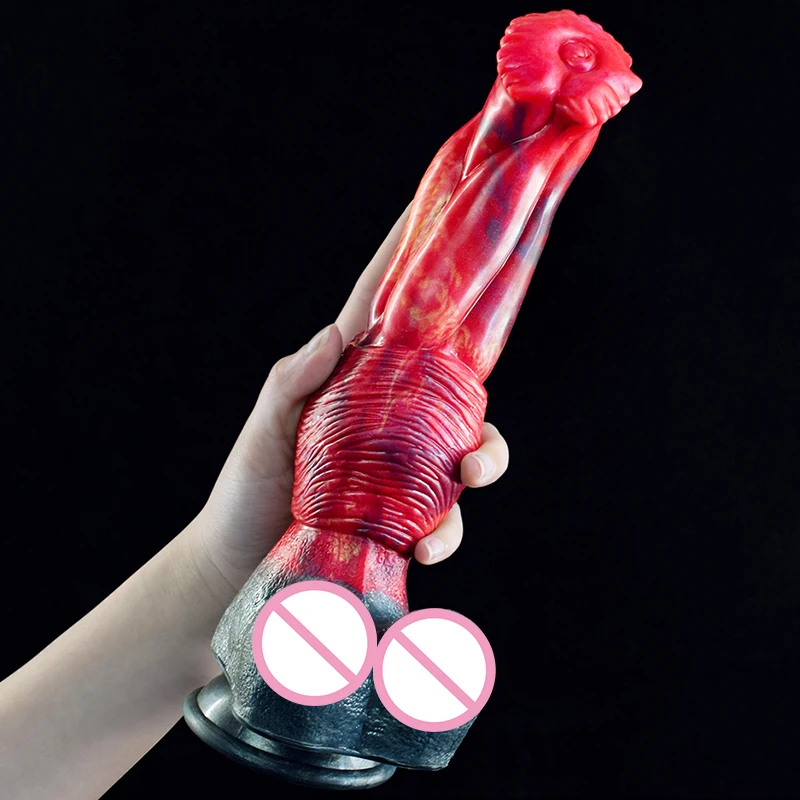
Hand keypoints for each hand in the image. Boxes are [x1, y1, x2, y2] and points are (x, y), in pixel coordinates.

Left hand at [185, 206, 509, 610]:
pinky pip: (443, 518)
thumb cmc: (248, 484)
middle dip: (481, 388)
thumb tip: (335, 335)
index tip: (435, 209)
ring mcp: (401, 467)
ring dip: (481, 464)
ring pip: (466, 451)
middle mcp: (390, 417)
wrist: (238, 558)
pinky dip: (446, 532)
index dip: (410, 259)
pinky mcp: (402, 515)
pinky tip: (426, 546)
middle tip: (478, 427)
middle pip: (457, 386)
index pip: (388, 310)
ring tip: (464, 485)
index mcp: (355, 378)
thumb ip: (291, 381)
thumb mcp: (264, 425)